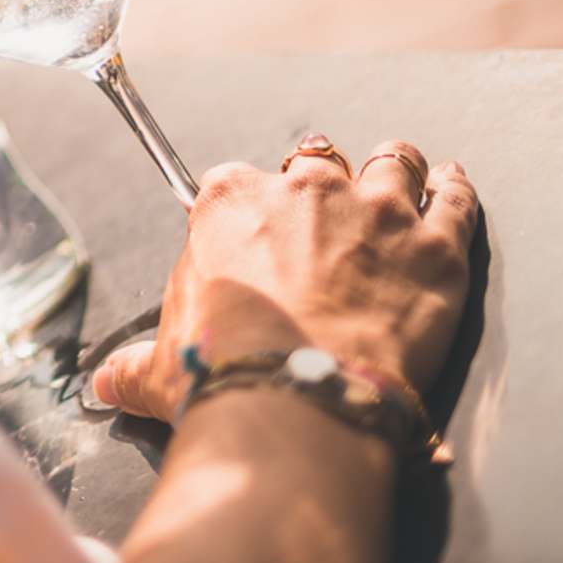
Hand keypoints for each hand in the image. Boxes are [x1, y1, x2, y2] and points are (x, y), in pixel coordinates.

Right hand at [94, 141, 479, 419]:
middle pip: (319, 163)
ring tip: (404, 174)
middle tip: (330, 215)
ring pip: (393, 163)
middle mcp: (303, 189)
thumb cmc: (221, 373)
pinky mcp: (434, 248)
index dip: (253, 210)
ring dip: (396, 169)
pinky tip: (455, 185)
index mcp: (229, 202)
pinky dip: (456, 190)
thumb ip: (133, 363)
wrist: (296, 399)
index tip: (259, 235)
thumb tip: (106, 384)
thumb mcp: (160, 365)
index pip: (239, 182)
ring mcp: (375, 212)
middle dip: (324, 185)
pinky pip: (454, 200)